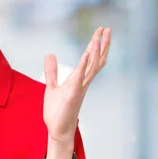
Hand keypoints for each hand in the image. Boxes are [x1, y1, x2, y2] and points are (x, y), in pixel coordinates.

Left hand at [43, 27, 110, 147]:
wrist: (57, 130)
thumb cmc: (57, 111)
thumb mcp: (51, 87)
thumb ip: (51, 71)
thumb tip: (50, 55)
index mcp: (79, 79)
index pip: (90, 58)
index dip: (96, 44)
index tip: (101, 30)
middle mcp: (83, 82)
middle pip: (97, 60)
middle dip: (102, 44)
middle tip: (107, 28)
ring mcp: (80, 88)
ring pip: (92, 67)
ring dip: (95, 51)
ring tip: (99, 37)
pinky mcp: (73, 95)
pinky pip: (80, 78)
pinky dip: (83, 66)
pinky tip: (86, 54)